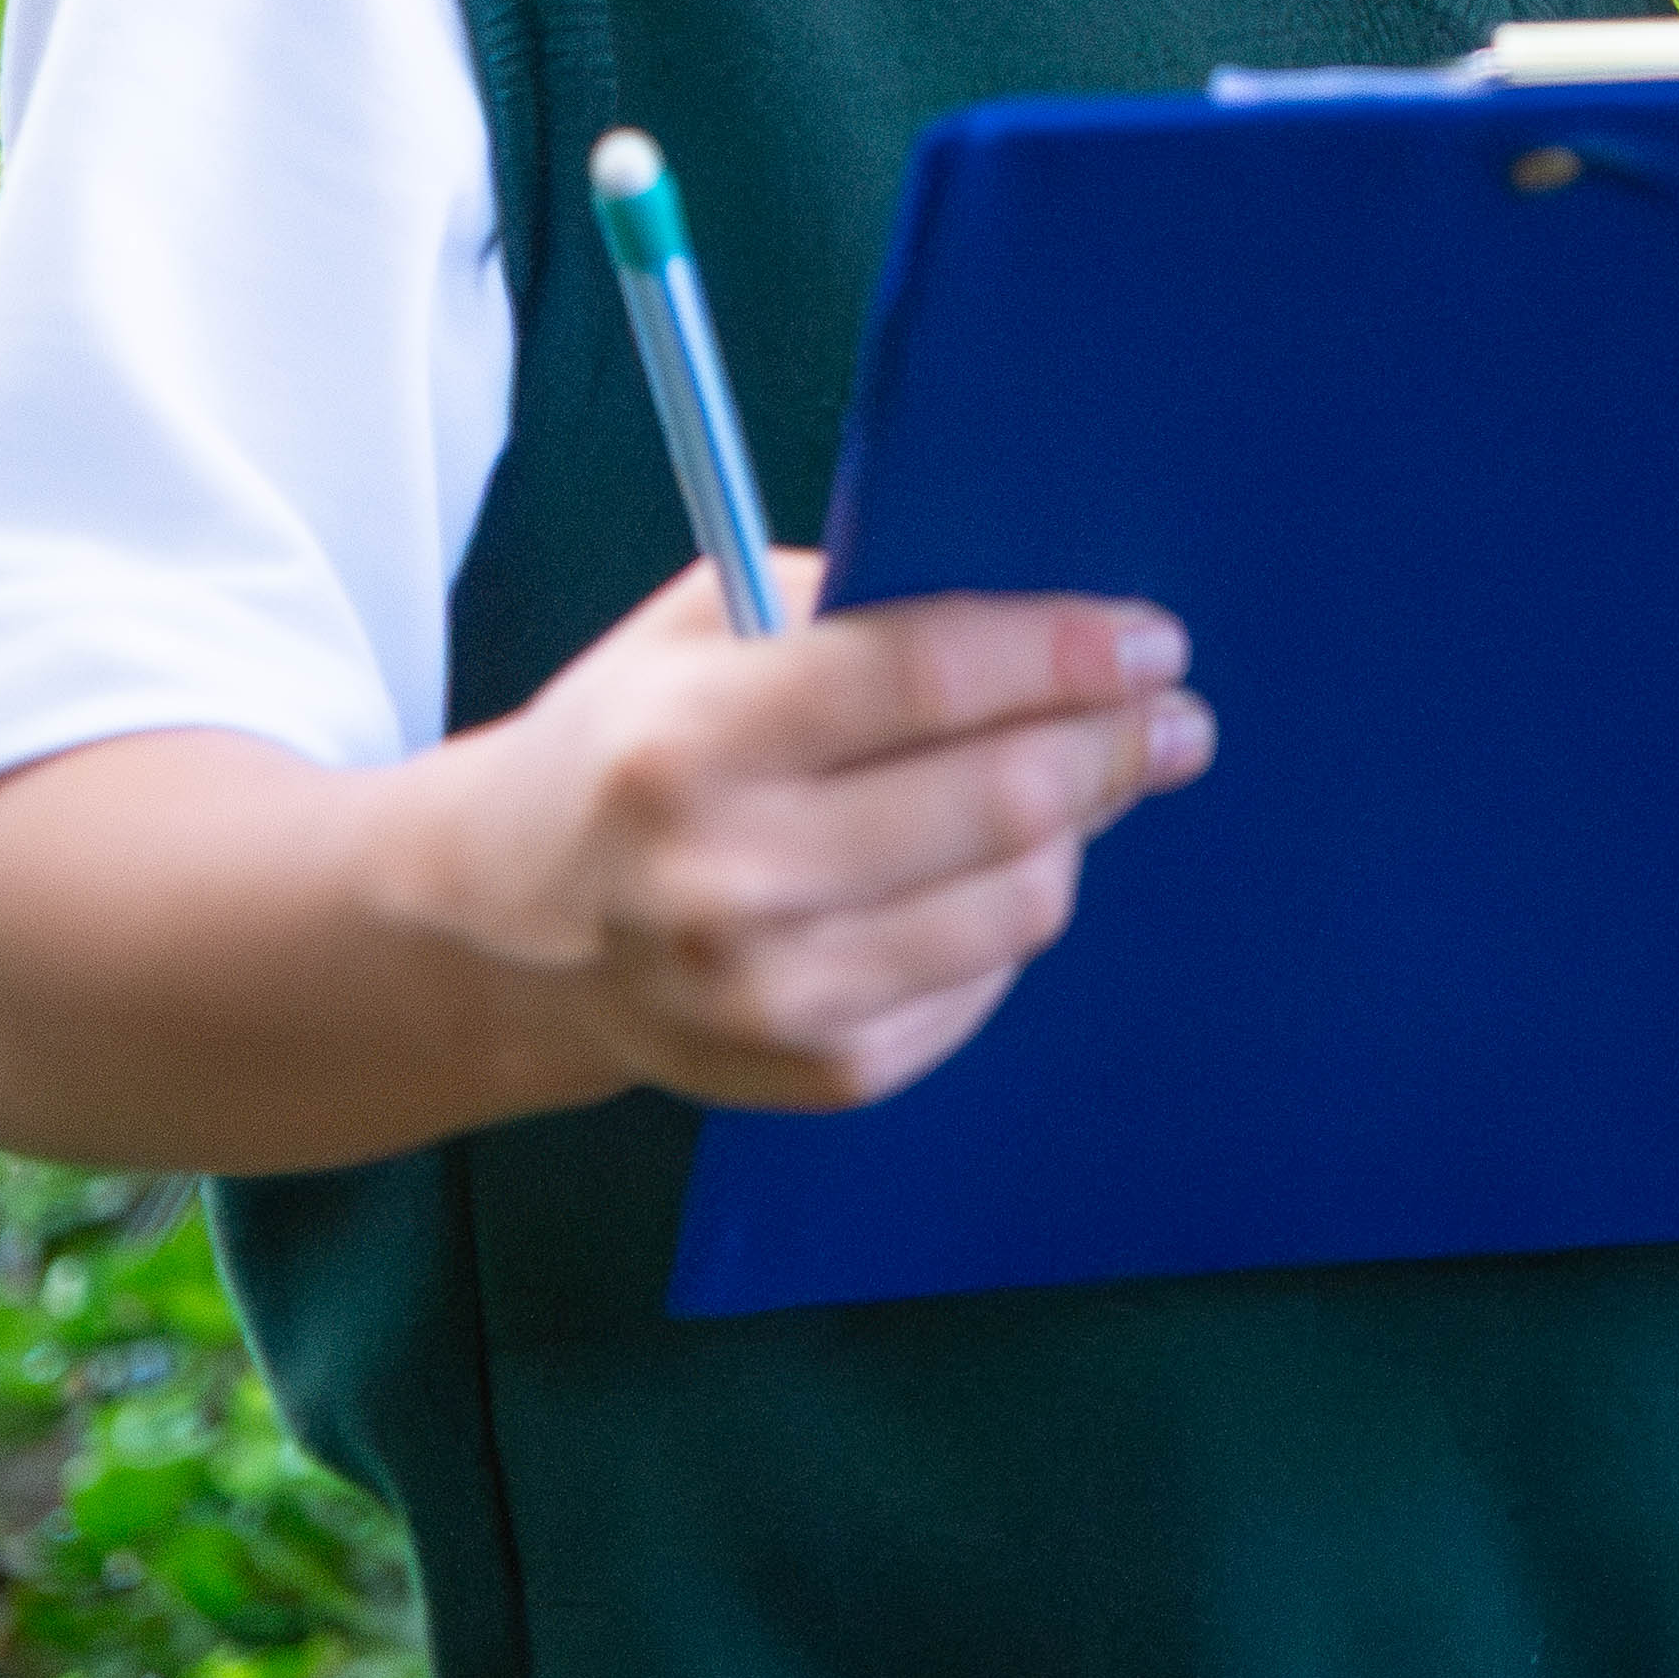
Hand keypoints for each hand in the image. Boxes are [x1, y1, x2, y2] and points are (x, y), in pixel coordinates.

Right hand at [380, 561, 1211, 1113]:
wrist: (505, 932)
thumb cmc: (628, 747)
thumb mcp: (703, 629)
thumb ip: (857, 605)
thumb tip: (1046, 623)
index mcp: (686, 744)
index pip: (926, 680)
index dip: (1063, 655)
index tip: (1153, 643)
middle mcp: (722, 880)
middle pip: (998, 800)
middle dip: (1114, 745)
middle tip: (1173, 717)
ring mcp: (769, 996)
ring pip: (1019, 901)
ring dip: (1077, 831)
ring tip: (1087, 786)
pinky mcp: (816, 1073)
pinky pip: (987, 983)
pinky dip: (1009, 916)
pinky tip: (989, 873)